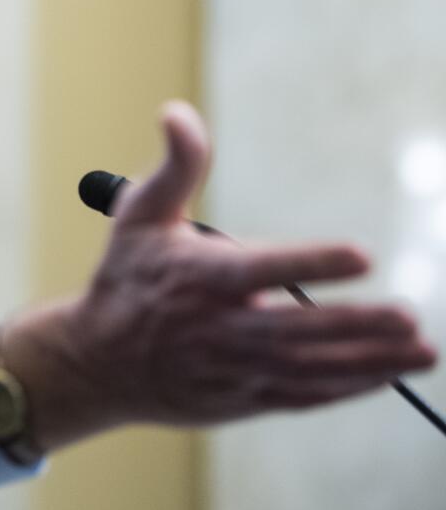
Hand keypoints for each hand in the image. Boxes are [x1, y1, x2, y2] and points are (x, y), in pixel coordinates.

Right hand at [0, 102, 437, 452]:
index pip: (261, 268)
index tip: (360, 255)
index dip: (311, 263)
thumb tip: (176, 111)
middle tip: (408, 316)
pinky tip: (385, 375)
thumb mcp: (139, 215)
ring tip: (422, 351)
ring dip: (369, 362)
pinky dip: (345, 388)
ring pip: (309, 369)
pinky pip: (301, 396)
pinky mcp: (241, 398)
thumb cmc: (126, 278)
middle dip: (356, 326)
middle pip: (296, 330)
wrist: (97, 363)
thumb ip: (175, 166)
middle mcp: (217, 328)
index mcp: (197, 278)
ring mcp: (231, 369)